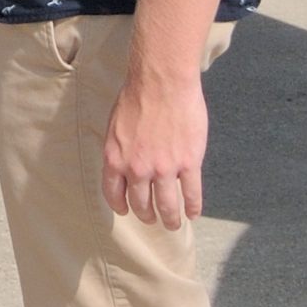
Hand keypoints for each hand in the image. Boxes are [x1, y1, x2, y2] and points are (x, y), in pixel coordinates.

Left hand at [101, 63, 208, 227]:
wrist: (162, 81)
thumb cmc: (137, 95)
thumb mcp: (115, 126)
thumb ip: (120, 149)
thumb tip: (125, 162)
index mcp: (115, 159)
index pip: (113, 193)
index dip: (121, 206)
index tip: (126, 211)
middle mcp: (137, 169)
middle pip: (141, 204)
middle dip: (146, 216)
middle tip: (152, 219)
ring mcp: (164, 168)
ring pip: (167, 205)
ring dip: (170, 219)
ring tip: (173, 224)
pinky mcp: (188, 163)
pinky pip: (191, 194)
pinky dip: (192, 207)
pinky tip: (193, 214)